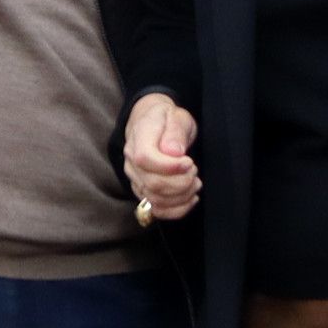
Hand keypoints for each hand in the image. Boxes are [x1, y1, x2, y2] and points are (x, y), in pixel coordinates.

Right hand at [121, 93, 202, 223]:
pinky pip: (156, 209)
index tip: (189, 162)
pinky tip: (191, 198)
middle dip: (181, 182)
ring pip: (155, 200)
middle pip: (152, 183)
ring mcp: (135, 178)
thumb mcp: (176, 117)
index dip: (170, 166)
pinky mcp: (142, 191)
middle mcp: (131, 160)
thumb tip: (173, 152)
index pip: (145, 158)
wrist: (152, 123)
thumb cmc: (167, 119)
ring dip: (181, 196)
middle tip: (194, 171)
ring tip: (195, 183)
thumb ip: (175, 132)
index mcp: (138, 137)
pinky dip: (177, 210)